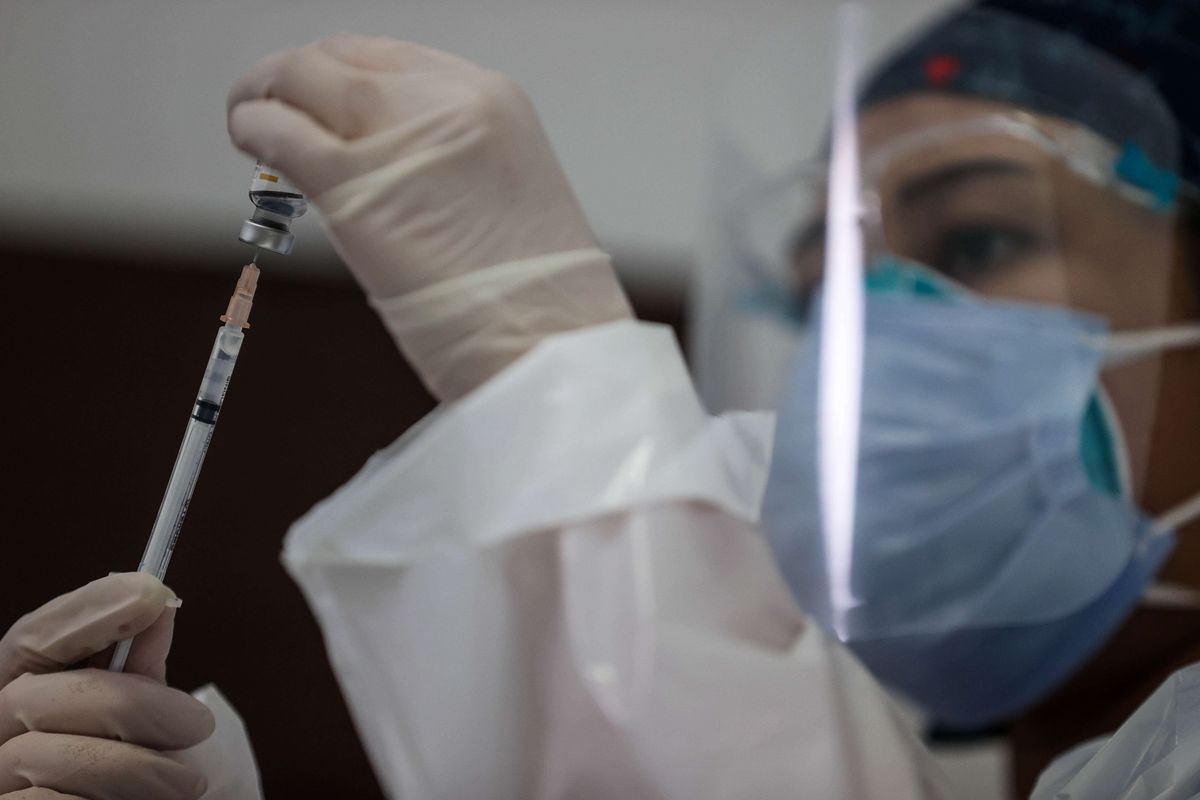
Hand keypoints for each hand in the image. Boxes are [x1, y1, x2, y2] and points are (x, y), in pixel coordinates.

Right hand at [0, 574, 214, 799]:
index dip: (86, 611)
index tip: (152, 595)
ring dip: (131, 766)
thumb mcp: (135, 722)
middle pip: (37, 695)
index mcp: (18, 696)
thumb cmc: (128, 782)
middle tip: (198, 724)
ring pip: (40, 754)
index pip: (32, 639)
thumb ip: (138, 670)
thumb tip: (157, 602)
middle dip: (129, 704)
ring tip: (187, 784)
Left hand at [226, 34, 597, 299]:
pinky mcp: (352, 187)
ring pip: (300, 80)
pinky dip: (253, 129)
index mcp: (492, 100)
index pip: (389, 56)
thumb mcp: (507, 198)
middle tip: (269, 103)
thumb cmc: (540, 302)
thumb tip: (383, 164)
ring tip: (250, 120)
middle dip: (293, 77)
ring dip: (263, 95)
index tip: (318, 95)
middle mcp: (445, 103)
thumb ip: (447, 163)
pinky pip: (280, 134)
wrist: (552, 348)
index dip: (340, 72)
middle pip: (338, 58)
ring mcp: (397, 139)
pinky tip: (250, 143)